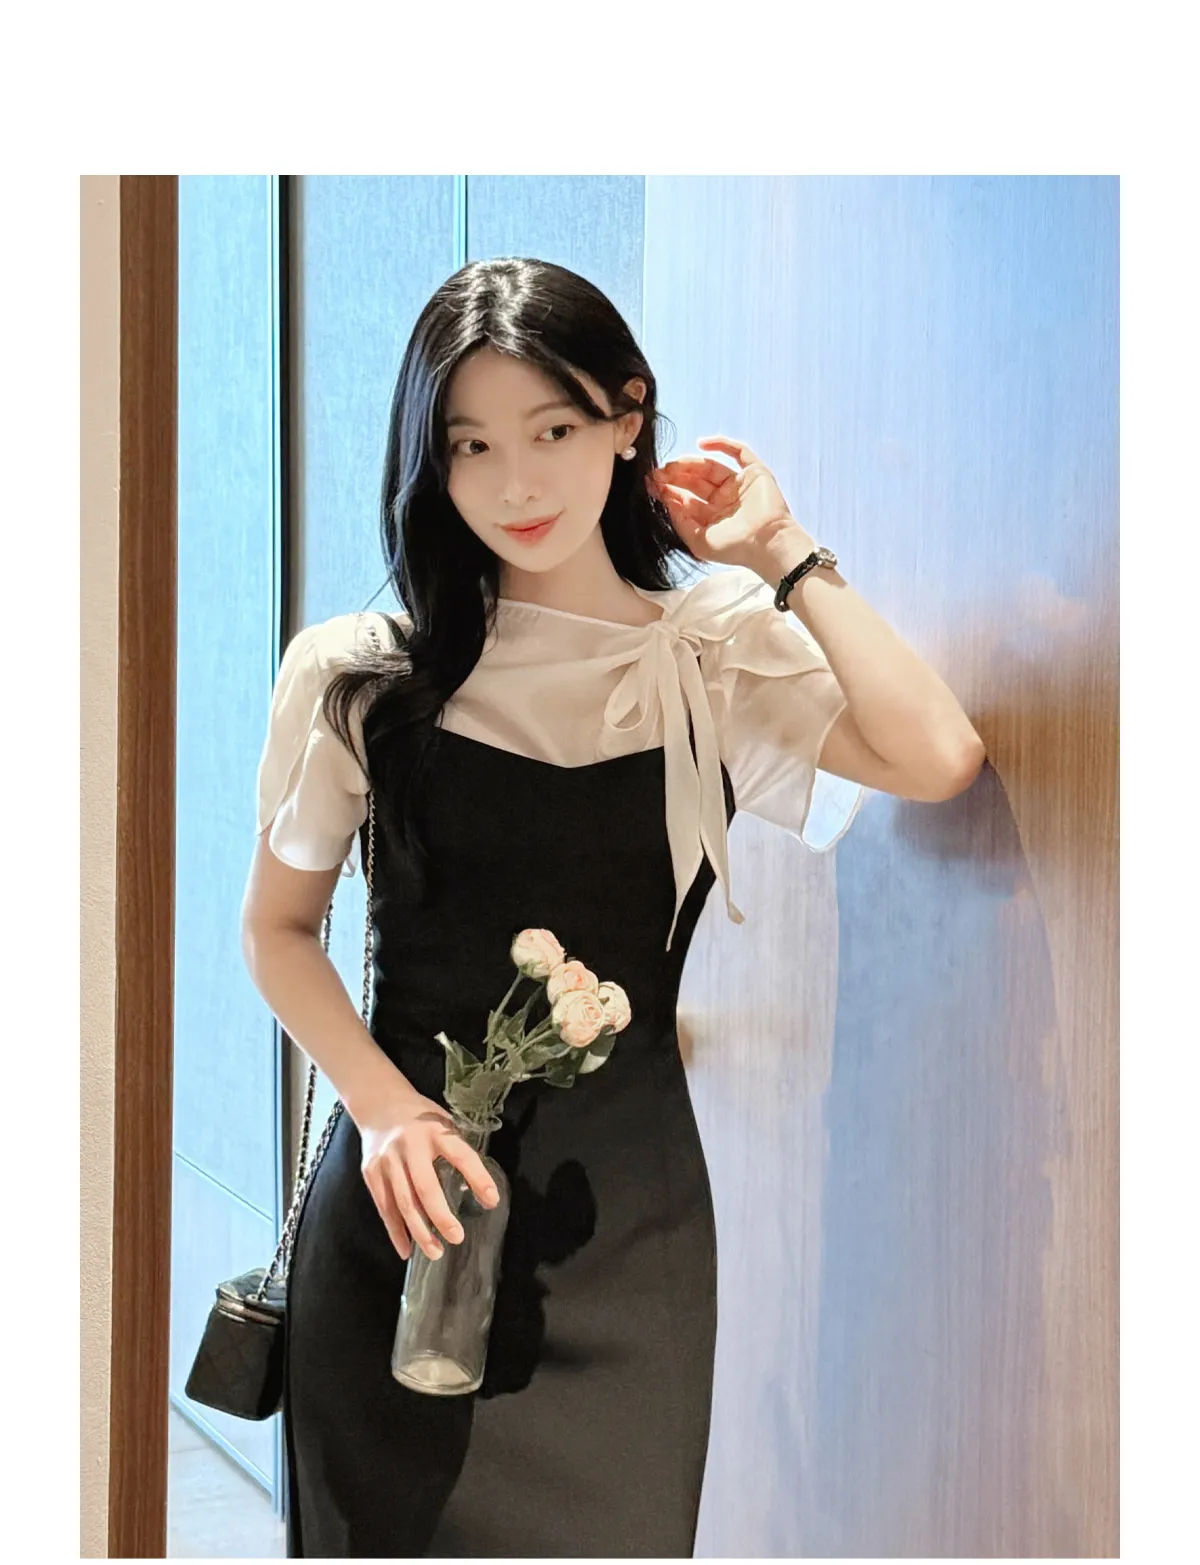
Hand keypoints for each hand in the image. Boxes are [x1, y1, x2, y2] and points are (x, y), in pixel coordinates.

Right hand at [356, 1087, 500, 1261]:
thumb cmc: (420, 1119)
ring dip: (419, 1231)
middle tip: (457, 1238)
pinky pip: (384, 1207)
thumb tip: (481, 1188)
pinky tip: (407, 1250)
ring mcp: (387, 1160)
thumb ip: (457, 1149)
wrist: (379, 1104)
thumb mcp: (444, 1122)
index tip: (491, 1200)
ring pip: (403, 1202)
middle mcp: (409, 1145)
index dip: (478, 1177)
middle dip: (441, 1216)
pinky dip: (396, 1231)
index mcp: (435, 1130)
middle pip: (425, 1186)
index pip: (461, 1155)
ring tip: (436, 1252)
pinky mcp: (371, 1172)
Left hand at [651, 435, 814, 568]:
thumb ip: (681, 522)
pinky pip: (738, 452)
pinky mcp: (754, 473)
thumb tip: (667, 501)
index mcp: (711, 517)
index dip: (669, 491)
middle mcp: (724, 500)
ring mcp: (738, 485)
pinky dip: (721, 444)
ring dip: (690, 463)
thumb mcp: (699, 541)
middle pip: (694, 481)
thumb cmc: (735, 549)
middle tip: (658, 473)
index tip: (652, 485)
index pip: (686, 499)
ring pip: (709, 466)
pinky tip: (701, 443)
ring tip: (672, 465)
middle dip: (675, 476)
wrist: (766, 544)